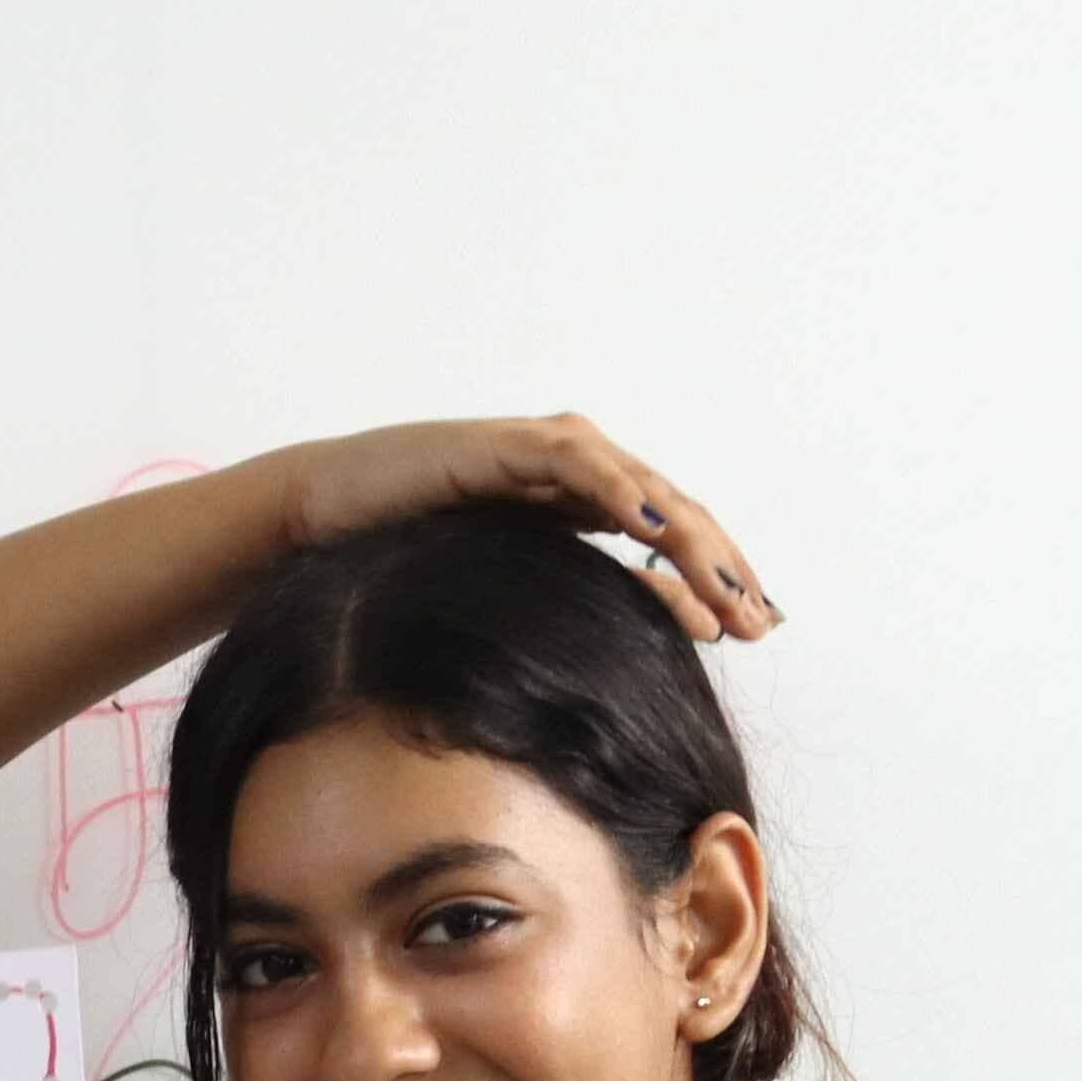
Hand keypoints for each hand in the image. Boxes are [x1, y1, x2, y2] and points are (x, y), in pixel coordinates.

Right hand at [252, 416, 781, 642]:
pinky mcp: (509, 446)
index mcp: (581, 503)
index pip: (671, 538)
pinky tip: (653, 527)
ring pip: (643, 491)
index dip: (717, 579)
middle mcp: (576, 471)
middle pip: (675, 514)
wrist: (322, 518)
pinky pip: (579, 466)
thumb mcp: (514, 589)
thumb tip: (674, 634)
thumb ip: (585, 600)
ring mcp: (546, 452)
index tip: (755, 630)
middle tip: (759, 622)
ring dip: (692, 539)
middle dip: (722, 569)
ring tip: (728, 588)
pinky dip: (621, 492)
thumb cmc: (405, 556)